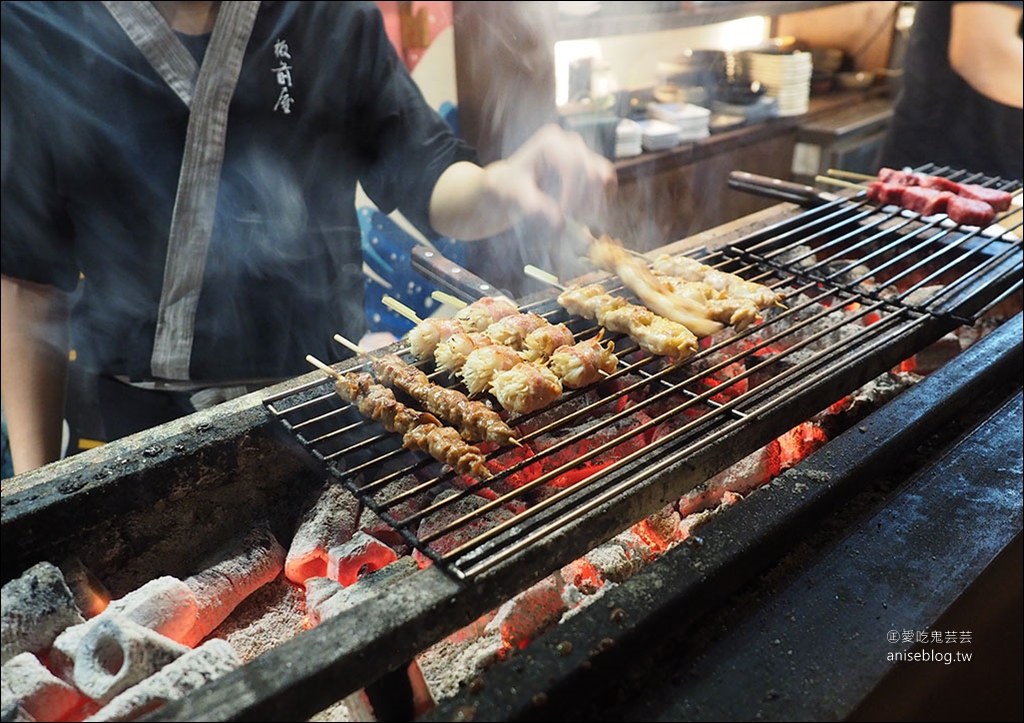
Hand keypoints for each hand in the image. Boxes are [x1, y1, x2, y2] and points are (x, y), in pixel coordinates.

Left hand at [497, 123, 617, 233]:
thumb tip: (560, 223)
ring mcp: (582, 151)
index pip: (574, 165)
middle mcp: (570, 142)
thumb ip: (535, 207)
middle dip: (585, 200)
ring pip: (604, 176)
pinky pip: (606, 181)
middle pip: (592, 171)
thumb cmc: (511, 187)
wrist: (512, 183)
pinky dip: (600, 200)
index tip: (564, 214)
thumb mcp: (517, 196)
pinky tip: (586, 215)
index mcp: (550, 142)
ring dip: (595, 202)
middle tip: (572, 219)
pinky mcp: (590, 163)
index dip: (573, 193)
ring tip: (579, 219)